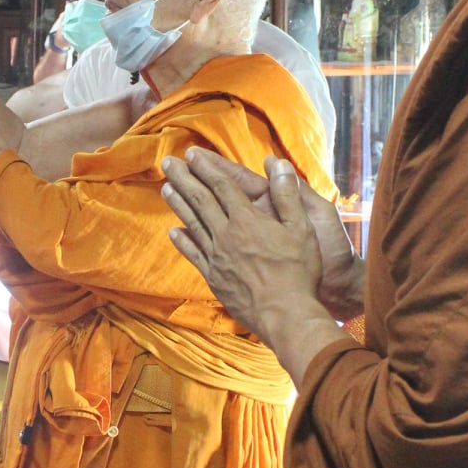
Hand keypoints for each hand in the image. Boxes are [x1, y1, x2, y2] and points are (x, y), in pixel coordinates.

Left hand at [167, 149, 364, 318]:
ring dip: (178, 204)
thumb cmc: (298, 272)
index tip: (191, 154)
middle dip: (184, 179)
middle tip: (168, 163)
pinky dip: (182, 242)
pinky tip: (173, 232)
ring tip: (165, 188)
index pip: (222, 185)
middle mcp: (226, 234)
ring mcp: (217, 257)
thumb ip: (287, 195)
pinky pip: (193, 255)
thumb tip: (278, 163)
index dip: (206, 167)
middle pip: (200, 200)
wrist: (284, 314)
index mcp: (247, 219)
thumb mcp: (302, 229)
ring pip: (192, 223)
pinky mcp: (214, 277)